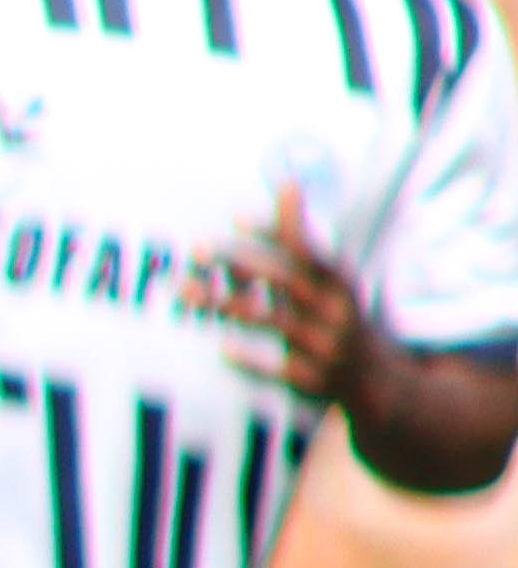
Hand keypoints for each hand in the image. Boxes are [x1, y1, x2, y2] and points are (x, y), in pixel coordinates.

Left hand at [189, 189, 376, 415]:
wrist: (380, 385)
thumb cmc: (336, 318)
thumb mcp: (327, 279)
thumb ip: (300, 237)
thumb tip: (287, 182)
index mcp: (340, 283)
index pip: (310, 252)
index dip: (277, 233)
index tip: (237, 217)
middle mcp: (338, 311)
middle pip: (290, 281)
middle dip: (244, 262)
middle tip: (197, 248)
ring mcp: (329, 347)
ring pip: (279, 323)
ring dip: (230, 305)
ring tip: (188, 292)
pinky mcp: (317, 382)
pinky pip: (281, 370)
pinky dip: (252, 361)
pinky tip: (221, 349)